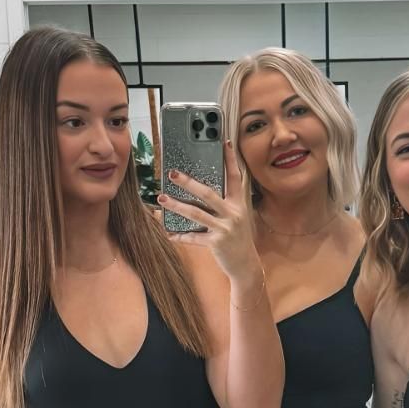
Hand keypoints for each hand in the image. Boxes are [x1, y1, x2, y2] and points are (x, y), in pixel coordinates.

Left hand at [156, 141, 260, 284]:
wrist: (246, 266)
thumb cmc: (238, 239)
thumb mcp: (236, 218)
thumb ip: (224, 203)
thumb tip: (199, 189)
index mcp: (238, 204)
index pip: (235, 177)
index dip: (230, 159)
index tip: (225, 141)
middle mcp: (233, 214)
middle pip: (208, 193)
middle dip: (188, 182)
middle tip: (172, 173)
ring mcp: (225, 229)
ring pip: (196, 214)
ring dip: (177, 206)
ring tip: (162, 198)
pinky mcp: (217, 243)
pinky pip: (194, 237)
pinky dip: (180, 236)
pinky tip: (169, 233)